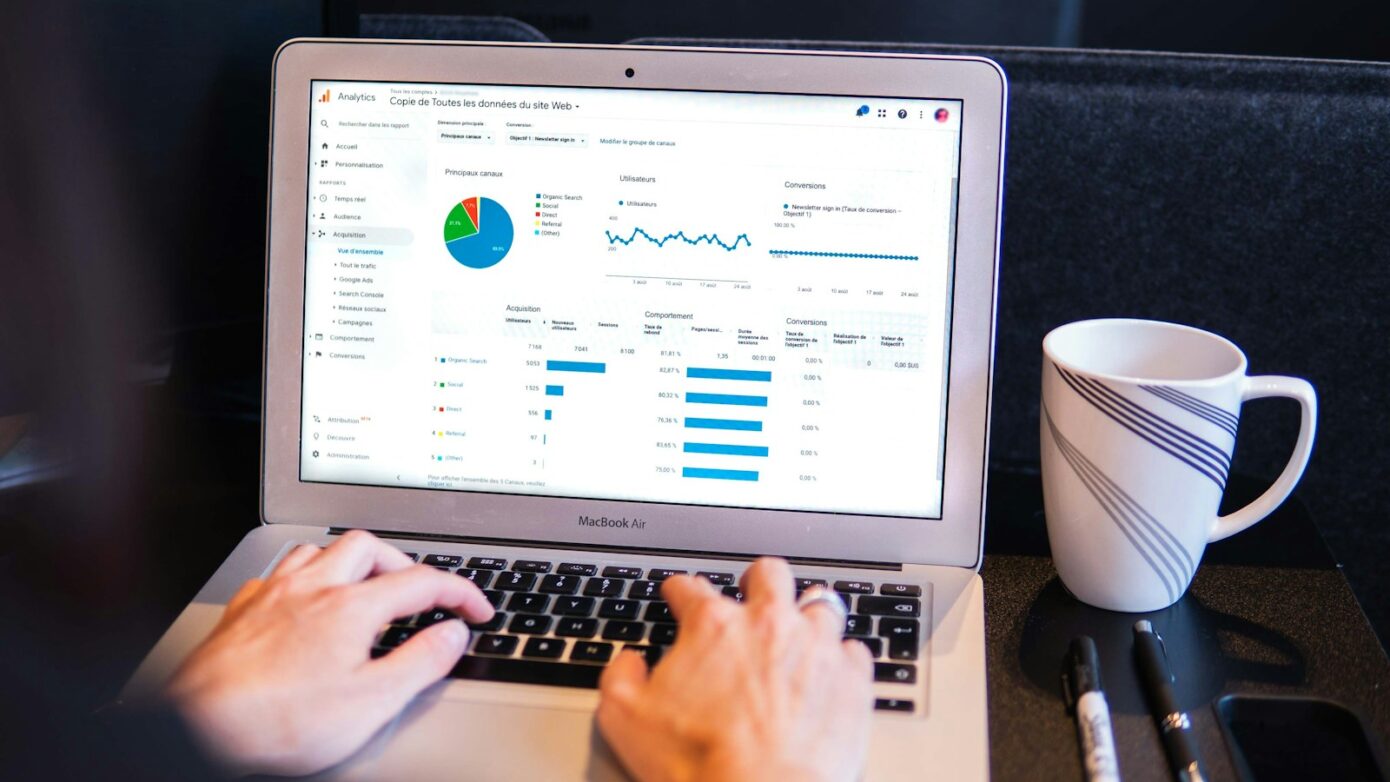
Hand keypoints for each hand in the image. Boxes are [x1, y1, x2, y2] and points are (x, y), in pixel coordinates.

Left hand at [165, 531, 493, 775]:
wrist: (199, 727)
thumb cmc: (276, 721)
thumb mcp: (370, 703)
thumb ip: (420, 662)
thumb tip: (453, 634)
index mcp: (350, 607)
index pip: (422, 583)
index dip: (459, 593)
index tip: (475, 609)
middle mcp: (312, 588)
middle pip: (368, 547)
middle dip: (401, 562)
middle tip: (418, 592)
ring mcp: (272, 595)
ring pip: (318, 549)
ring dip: (349, 561)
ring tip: (363, 586)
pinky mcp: (241, 611)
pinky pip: (278, 572)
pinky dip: (304, 578)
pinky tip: (302, 601)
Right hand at [596, 558, 874, 781]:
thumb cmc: (698, 765)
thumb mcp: (625, 719)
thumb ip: (620, 676)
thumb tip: (630, 662)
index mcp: (712, 627)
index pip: (690, 587)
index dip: (678, 590)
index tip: (678, 595)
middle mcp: (768, 624)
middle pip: (768, 574)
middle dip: (756, 580)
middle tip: (750, 595)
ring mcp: (816, 647)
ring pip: (819, 604)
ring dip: (805, 615)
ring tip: (799, 632)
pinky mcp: (852, 679)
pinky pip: (853, 650)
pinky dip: (840, 659)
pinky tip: (830, 673)